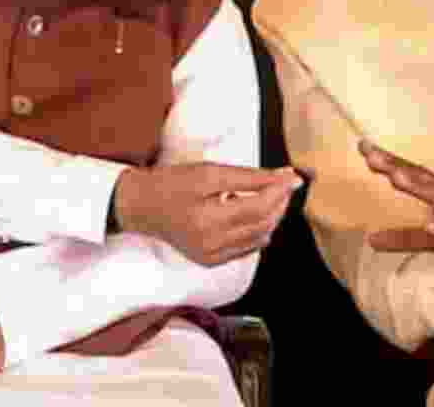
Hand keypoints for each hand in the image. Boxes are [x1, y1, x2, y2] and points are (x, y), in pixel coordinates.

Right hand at [113, 162, 301, 265]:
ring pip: (259, 238)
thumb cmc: (172, 184)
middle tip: (283, 181)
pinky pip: (247, 248)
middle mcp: (211, 246)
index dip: (279, 191)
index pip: (259, 209)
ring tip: (268, 193)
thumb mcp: (210, 173)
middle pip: (263, 225)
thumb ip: (251, 177)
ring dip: (271, 216)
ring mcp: (212, 257)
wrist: (142, 206)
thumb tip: (287, 176)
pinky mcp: (211, 261)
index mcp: (207, 221)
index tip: (291, 175)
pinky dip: (257, 229)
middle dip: (279, 202)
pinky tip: (251, 212)